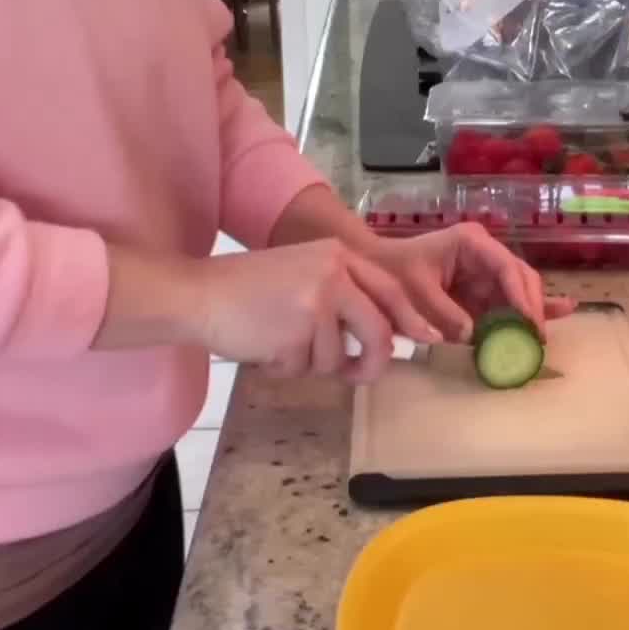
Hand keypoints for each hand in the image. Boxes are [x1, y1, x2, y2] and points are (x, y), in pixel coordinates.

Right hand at [196, 240, 443, 382]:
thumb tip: (385, 334)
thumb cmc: (248, 288)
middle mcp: (333, 274)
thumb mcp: (304, 273)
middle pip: (377, 331)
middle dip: (374, 361)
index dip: (411, 318)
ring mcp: (316, 303)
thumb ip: (342, 294)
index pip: (390, 288)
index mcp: (337, 254)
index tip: (429, 339)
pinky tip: (263, 345)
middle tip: (360, 374)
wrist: (199, 293)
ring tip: (277, 340)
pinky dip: (285, 367)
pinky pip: (305, 369)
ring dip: (309, 362)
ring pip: (336, 358)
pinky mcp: (296, 333)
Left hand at [367, 224, 576, 343]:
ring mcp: (485, 272)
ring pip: (520, 291)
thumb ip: (444, 313)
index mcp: (471, 244)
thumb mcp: (415, 292)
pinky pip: (509, 301)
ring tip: (545, 335)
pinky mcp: (482, 290)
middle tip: (536, 338)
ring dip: (533, 313)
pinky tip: (561, 310)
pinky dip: (527, 312)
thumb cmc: (393, 272)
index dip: (521, 295)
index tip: (528, 322)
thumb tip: (472, 335)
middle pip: (520, 278)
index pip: (506, 267)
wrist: (375, 269)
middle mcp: (484, 254)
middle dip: (531, 307)